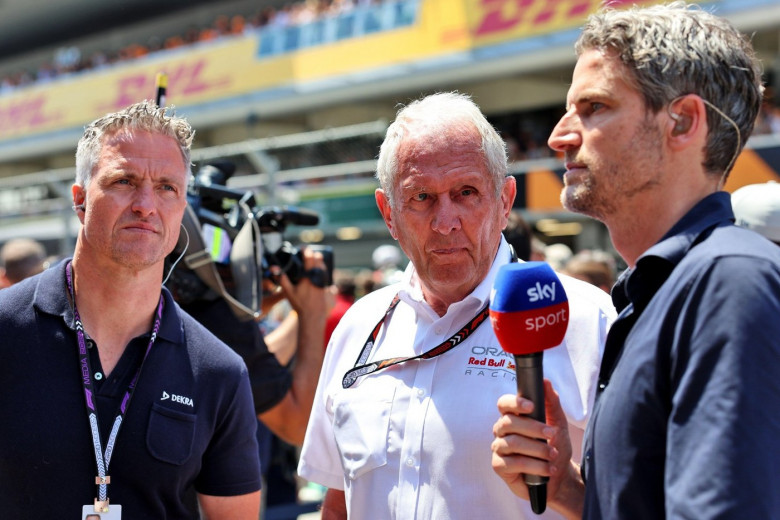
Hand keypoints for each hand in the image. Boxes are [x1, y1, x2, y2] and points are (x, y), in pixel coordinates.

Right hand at [276, 247, 333, 317]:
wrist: (313, 315)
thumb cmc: (300, 304)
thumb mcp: (288, 292)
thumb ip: (282, 279)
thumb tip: (274, 268)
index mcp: (309, 276)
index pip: (309, 257)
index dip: (306, 250)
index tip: (301, 247)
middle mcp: (318, 276)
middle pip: (318, 258)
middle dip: (312, 253)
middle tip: (305, 253)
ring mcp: (323, 280)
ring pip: (322, 264)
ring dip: (317, 259)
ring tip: (309, 259)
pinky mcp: (326, 284)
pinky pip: (324, 271)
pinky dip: (320, 267)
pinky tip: (315, 268)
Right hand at [491, 380, 580, 511]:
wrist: (560, 477)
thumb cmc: (556, 447)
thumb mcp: (559, 423)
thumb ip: (552, 402)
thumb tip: (545, 382)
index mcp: (513, 417)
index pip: (504, 404)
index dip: (514, 403)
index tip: (531, 406)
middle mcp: (502, 431)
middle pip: (508, 422)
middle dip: (533, 428)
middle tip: (552, 435)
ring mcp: (499, 448)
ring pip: (513, 443)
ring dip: (537, 449)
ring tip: (553, 455)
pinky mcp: (499, 466)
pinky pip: (513, 463)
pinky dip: (534, 466)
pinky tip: (547, 469)